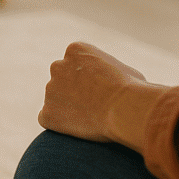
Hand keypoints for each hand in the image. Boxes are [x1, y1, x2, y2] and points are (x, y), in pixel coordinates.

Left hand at [39, 41, 163, 151]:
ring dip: (67, 108)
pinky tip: (78, 128)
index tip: (100, 90)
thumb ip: (110, 72)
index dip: (87, 79)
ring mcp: (50, 89)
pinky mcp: (47, 113)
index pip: (74, 63)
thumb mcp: (125, 71)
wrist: (124, 109)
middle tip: (92, 105)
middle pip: (61, 79)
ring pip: (55, 99)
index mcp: (75, 50)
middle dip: (72, 90)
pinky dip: (59, 125)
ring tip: (90, 118)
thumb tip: (116, 80)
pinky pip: (48, 119)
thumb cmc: (132, 90)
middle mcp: (57, 66)